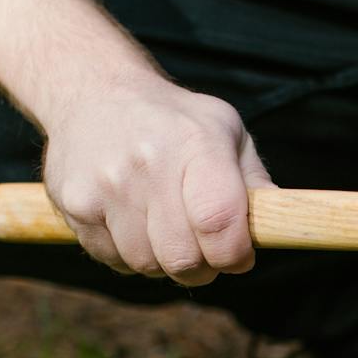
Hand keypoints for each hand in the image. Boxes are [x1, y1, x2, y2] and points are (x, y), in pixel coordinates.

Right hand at [41, 75, 271, 286]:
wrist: (92, 91)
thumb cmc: (172, 120)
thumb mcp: (224, 131)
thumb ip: (254, 182)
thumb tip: (283, 227)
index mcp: (196, 142)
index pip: (219, 222)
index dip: (233, 254)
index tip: (238, 255)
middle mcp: (148, 162)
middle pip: (183, 258)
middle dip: (202, 266)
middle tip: (202, 249)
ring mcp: (107, 184)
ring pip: (147, 265)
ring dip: (162, 261)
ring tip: (163, 227)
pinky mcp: (75, 203)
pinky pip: (113, 260)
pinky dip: (128, 253)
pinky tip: (130, 220)